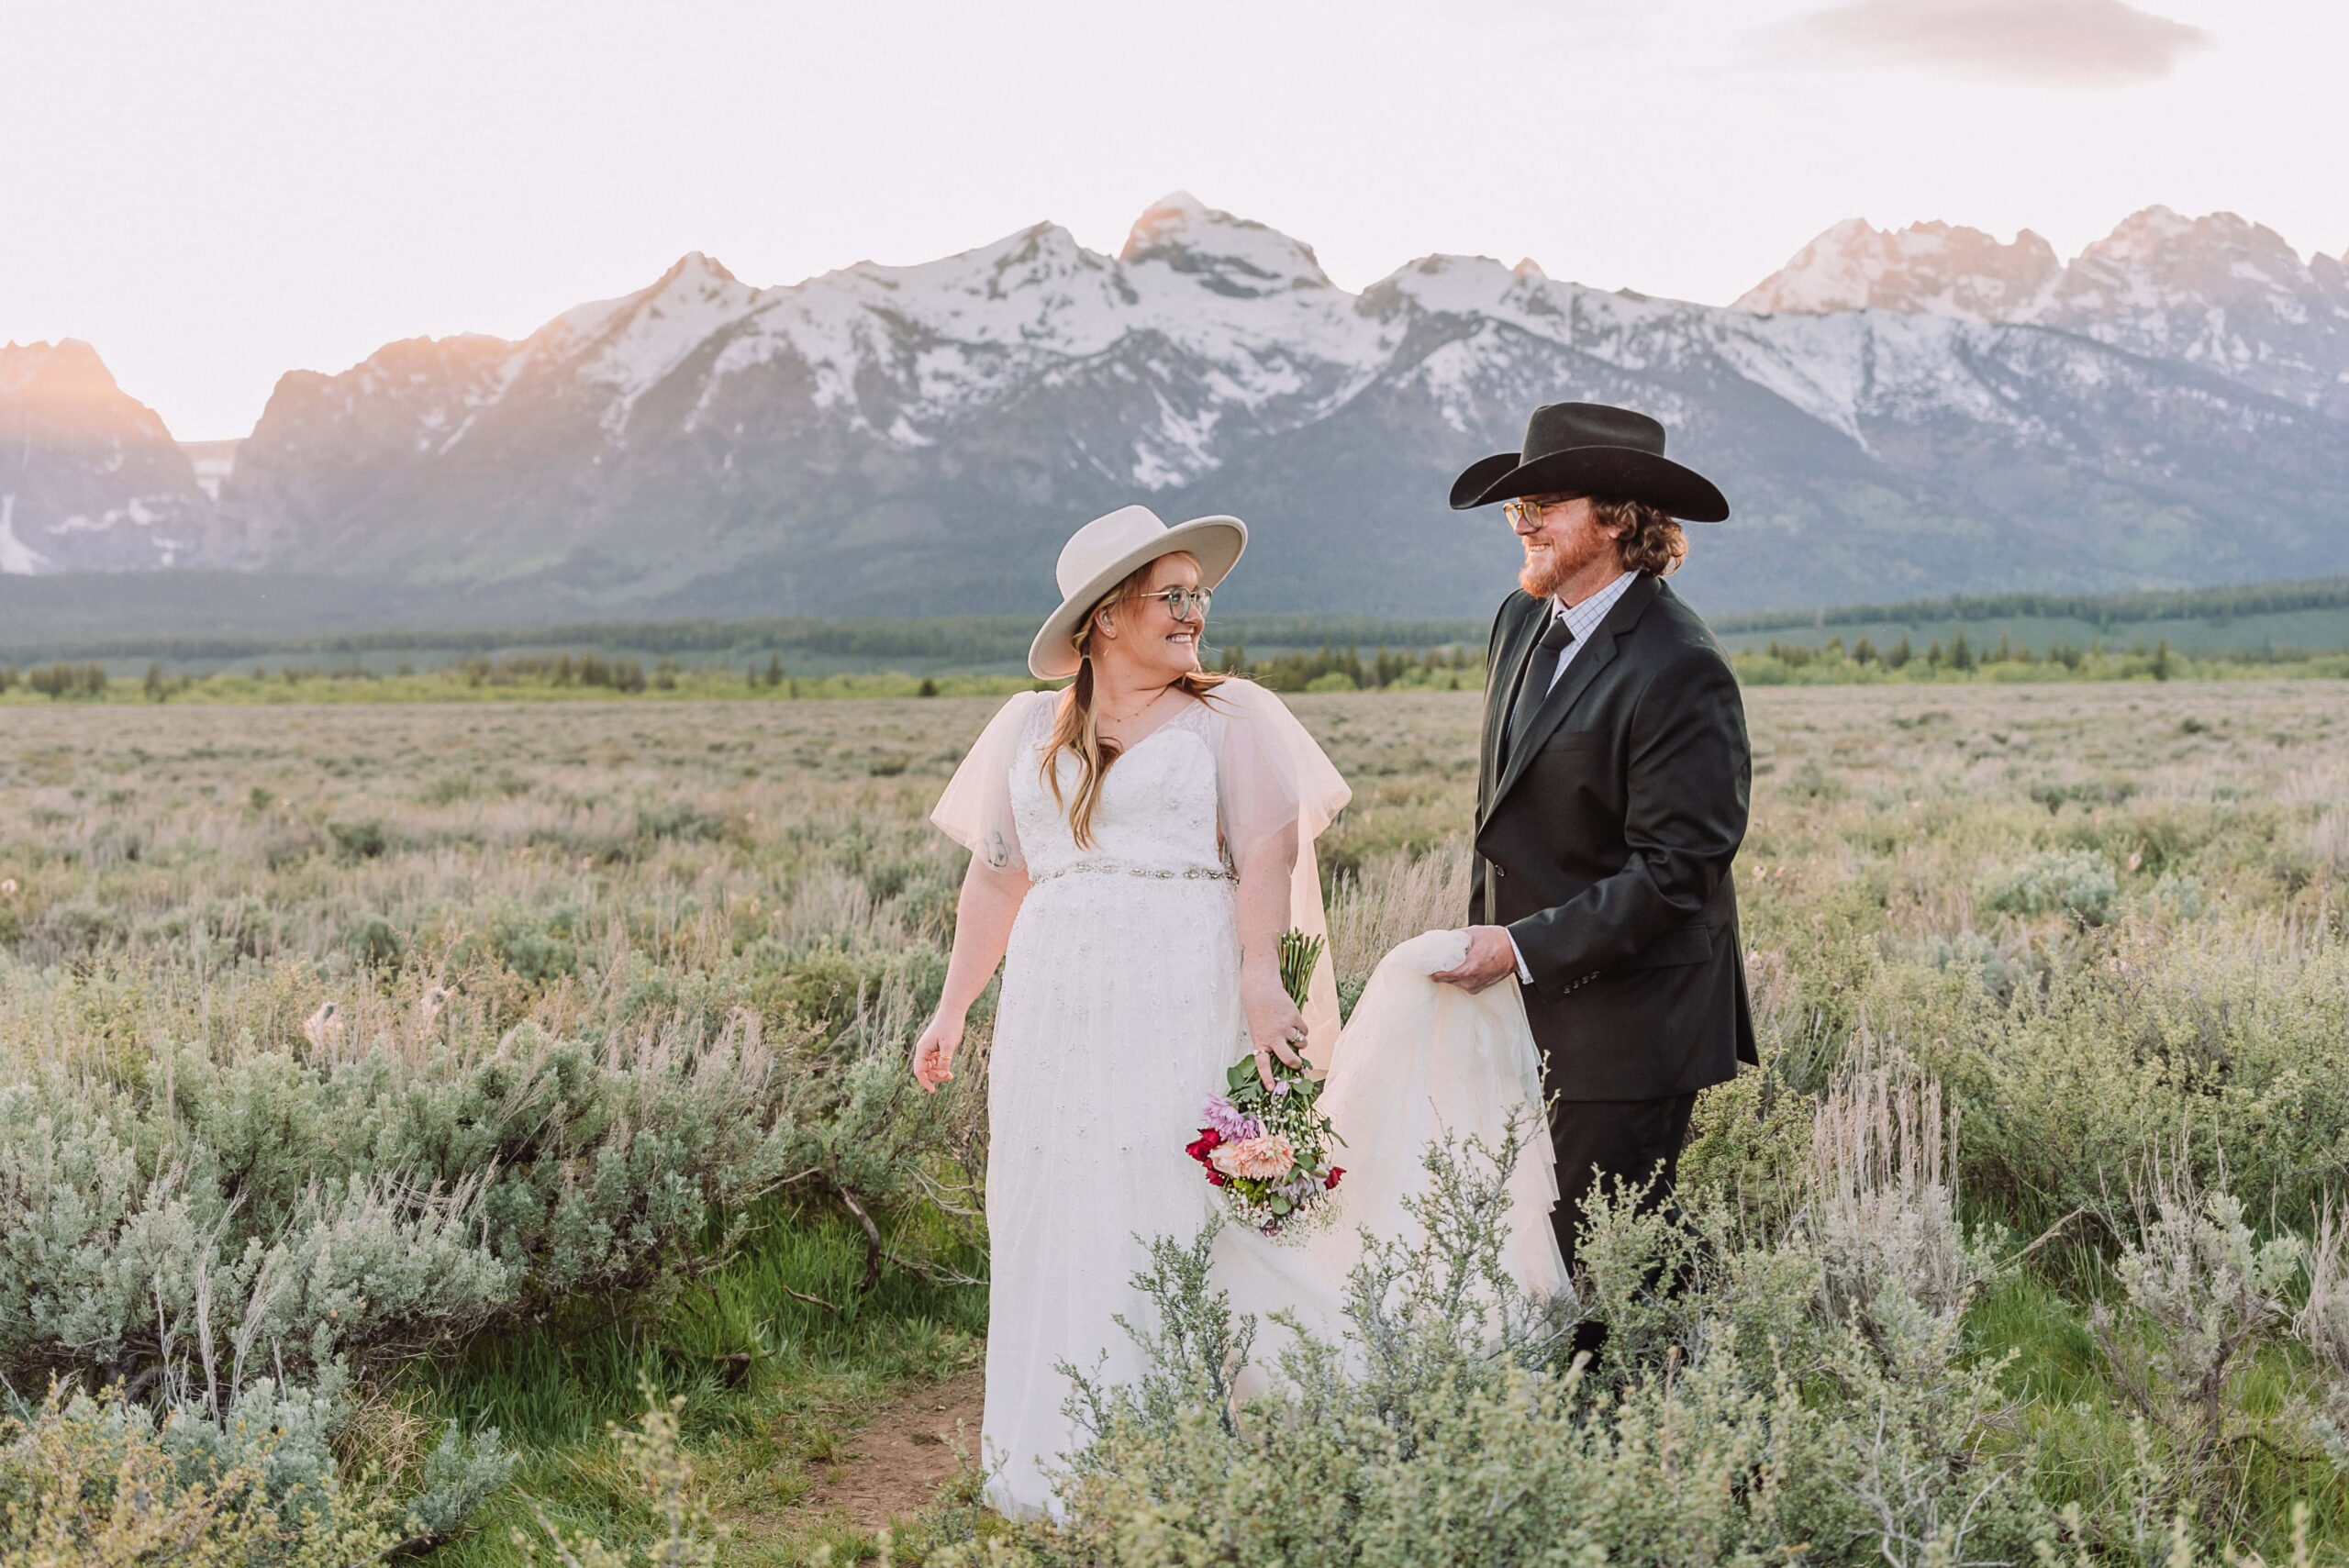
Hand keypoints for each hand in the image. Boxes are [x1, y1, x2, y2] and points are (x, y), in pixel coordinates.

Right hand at [912, 1009, 964, 1092]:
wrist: (952, 1011)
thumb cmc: (950, 1026)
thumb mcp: (948, 1045)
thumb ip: (945, 1060)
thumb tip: (941, 1075)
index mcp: (922, 1050)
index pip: (919, 1071)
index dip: (924, 1082)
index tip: (933, 1091)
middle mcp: (923, 1050)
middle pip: (925, 1070)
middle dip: (935, 1077)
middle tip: (950, 1077)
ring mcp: (929, 1048)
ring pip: (930, 1066)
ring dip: (938, 1072)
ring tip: (951, 1075)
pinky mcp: (936, 1046)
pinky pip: (935, 1060)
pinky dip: (941, 1065)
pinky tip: (948, 1067)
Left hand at [1243, 977, 1307, 1091]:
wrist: (1261, 989)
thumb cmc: (1259, 1012)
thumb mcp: (1260, 1030)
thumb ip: (1271, 1043)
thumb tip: (1291, 1056)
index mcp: (1260, 1041)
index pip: (1263, 1064)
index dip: (1267, 1077)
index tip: (1271, 1089)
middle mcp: (1273, 1037)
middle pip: (1289, 1059)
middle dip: (1296, 1064)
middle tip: (1298, 1065)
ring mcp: (1285, 1028)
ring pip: (1301, 1044)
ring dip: (1301, 1042)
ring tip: (1293, 1033)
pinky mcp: (1295, 1018)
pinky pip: (1305, 1030)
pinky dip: (1302, 1029)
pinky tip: (1294, 1021)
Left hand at [1430, 925, 1519, 993]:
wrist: (1515, 950)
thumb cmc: (1497, 940)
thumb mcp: (1472, 933)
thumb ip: (1454, 937)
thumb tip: (1440, 939)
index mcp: (1467, 969)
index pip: (1439, 976)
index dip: (1430, 970)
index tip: (1426, 965)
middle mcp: (1469, 981)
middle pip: (1445, 980)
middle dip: (1441, 971)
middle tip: (1439, 961)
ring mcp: (1475, 986)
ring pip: (1454, 982)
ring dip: (1452, 974)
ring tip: (1455, 962)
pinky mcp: (1480, 988)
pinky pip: (1464, 984)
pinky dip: (1461, 976)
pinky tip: (1464, 966)